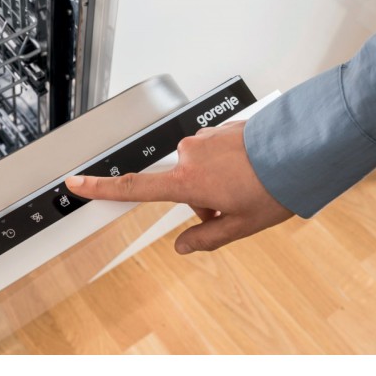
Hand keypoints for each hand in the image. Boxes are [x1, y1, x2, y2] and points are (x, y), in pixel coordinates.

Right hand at [65, 121, 293, 253]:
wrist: (300, 149)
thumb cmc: (272, 186)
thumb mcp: (241, 225)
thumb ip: (206, 237)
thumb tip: (182, 247)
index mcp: (187, 182)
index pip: (134, 187)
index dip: (101, 188)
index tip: (75, 183)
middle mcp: (189, 155)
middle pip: (180, 185)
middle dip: (201, 199)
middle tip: (233, 207)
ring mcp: (204, 139)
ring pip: (198, 167)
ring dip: (215, 180)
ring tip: (247, 186)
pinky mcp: (218, 128)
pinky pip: (212, 151)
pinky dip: (225, 164)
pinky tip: (250, 170)